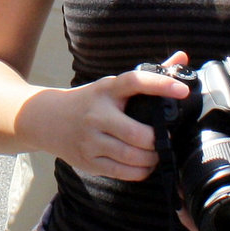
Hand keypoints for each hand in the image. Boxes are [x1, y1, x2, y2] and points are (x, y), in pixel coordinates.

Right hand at [16, 51, 192, 181]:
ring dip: (152, 158)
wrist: (46, 119)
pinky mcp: (88, 160)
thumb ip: (149, 74)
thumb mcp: (112, 85)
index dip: (160, 84)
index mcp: (107, 90)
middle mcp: (97, 114)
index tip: (183, 90)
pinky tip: (143, 165)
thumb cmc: (89, 101)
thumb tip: (182, 58)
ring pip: (132, 157)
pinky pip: (123, 172)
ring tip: (157, 154)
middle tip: (165, 140)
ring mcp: (90, 140)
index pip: (135, 81)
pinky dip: (140, 171)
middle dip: (158, 141)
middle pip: (138, 134)